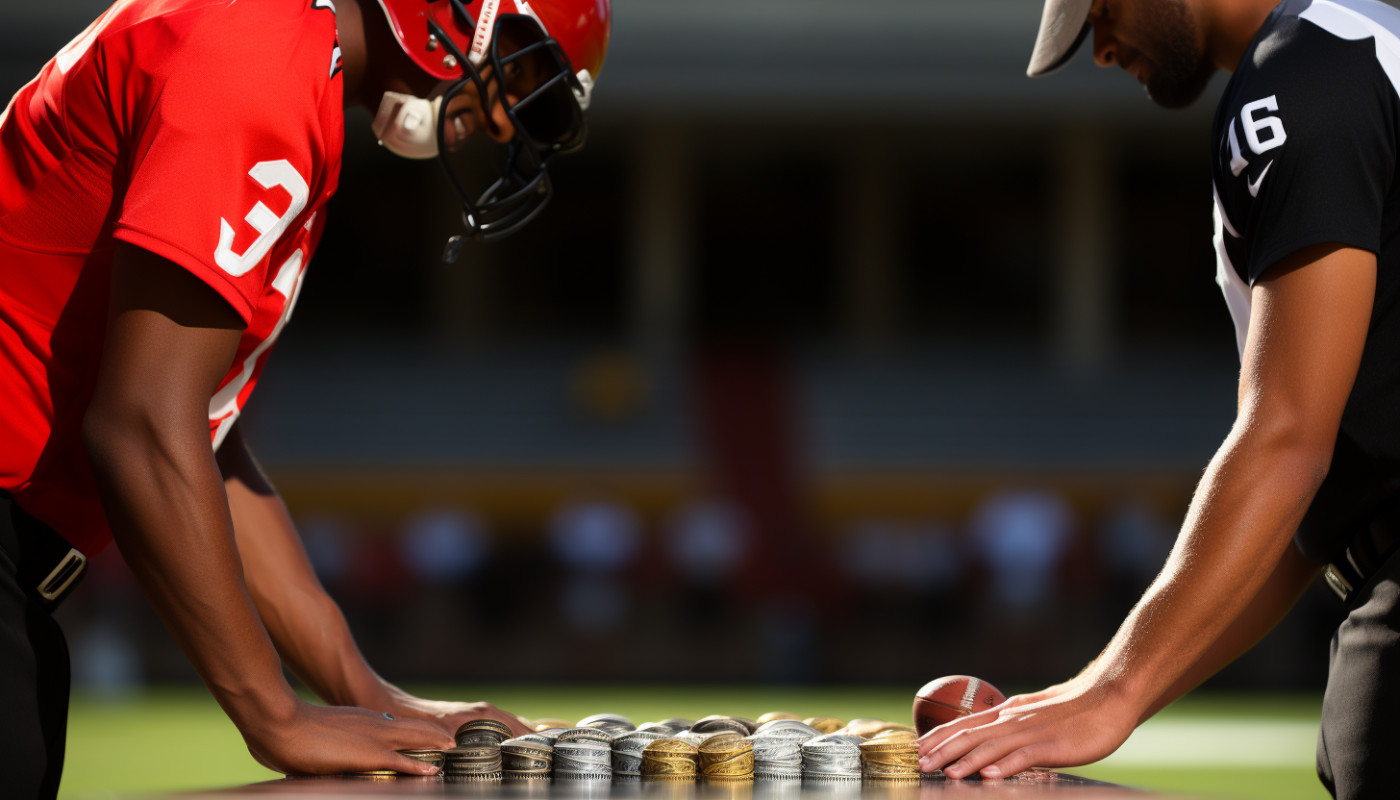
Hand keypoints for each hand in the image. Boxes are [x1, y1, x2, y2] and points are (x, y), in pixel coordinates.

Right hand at [243, 700, 454, 775]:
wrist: (280, 722)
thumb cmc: (286, 731)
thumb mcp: (315, 736)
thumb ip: (326, 746)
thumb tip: (316, 756)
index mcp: (360, 720)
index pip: (394, 725)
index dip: (413, 731)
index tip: (426, 737)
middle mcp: (373, 724)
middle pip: (413, 728)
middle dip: (433, 734)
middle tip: (452, 740)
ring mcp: (373, 737)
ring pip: (415, 739)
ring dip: (435, 744)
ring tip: (452, 748)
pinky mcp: (369, 754)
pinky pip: (402, 761)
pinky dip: (419, 766)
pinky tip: (433, 770)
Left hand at [385, 692, 532, 737]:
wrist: (396, 706)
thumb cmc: (417, 722)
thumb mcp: (442, 738)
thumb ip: (462, 747)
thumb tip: (484, 756)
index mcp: (480, 714)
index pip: (514, 726)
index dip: (529, 737)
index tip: (544, 748)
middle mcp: (480, 710)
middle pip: (514, 722)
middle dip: (529, 735)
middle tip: (545, 750)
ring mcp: (473, 711)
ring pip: (504, 721)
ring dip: (518, 732)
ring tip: (532, 747)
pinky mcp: (465, 714)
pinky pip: (494, 721)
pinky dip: (505, 729)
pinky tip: (506, 740)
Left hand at [916, 675, 1137, 779]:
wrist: (1109, 698)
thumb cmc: (1073, 711)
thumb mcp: (1032, 714)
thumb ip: (1010, 726)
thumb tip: (987, 739)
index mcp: (1007, 714)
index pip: (965, 724)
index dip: (939, 737)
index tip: (917, 748)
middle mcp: (1013, 721)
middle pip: (970, 735)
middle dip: (942, 751)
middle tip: (919, 764)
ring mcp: (1032, 733)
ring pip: (992, 747)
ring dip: (966, 761)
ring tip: (945, 773)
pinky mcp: (1053, 746)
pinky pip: (1024, 757)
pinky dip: (1004, 766)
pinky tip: (988, 776)